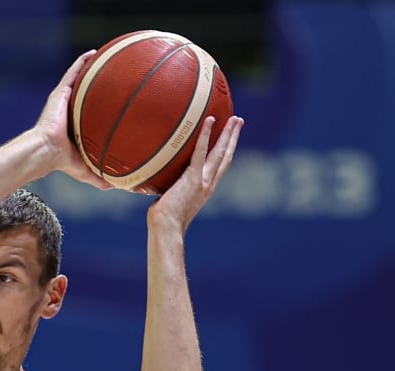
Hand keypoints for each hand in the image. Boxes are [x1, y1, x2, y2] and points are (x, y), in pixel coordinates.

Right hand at [32, 50, 115, 190]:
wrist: (45, 151)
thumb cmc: (61, 161)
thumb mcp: (84, 170)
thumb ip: (99, 177)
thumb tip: (117, 187)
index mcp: (75, 126)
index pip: (90, 112)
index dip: (102, 106)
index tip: (116, 100)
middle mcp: (70, 110)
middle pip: (86, 93)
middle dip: (99, 85)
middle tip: (115, 76)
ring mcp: (64, 100)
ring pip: (79, 79)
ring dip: (90, 69)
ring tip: (105, 58)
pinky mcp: (59, 93)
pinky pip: (72, 73)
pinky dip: (81, 63)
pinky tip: (93, 53)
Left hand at [148, 115, 243, 232]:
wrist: (166, 229)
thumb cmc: (163, 221)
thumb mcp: (169, 201)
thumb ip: (169, 189)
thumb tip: (156, 181)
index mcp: (205, 190)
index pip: (220, 167)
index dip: (226, 152)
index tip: (230, 139)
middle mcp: (209, 184)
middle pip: (226, 156)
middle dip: (233, 138)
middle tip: (239, 121)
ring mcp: (203, 180)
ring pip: (220, 152)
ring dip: (228, 134)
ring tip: (235, 118)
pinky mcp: (193, 177)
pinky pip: (201, 151)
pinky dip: (206, 135)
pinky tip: (209, 120)